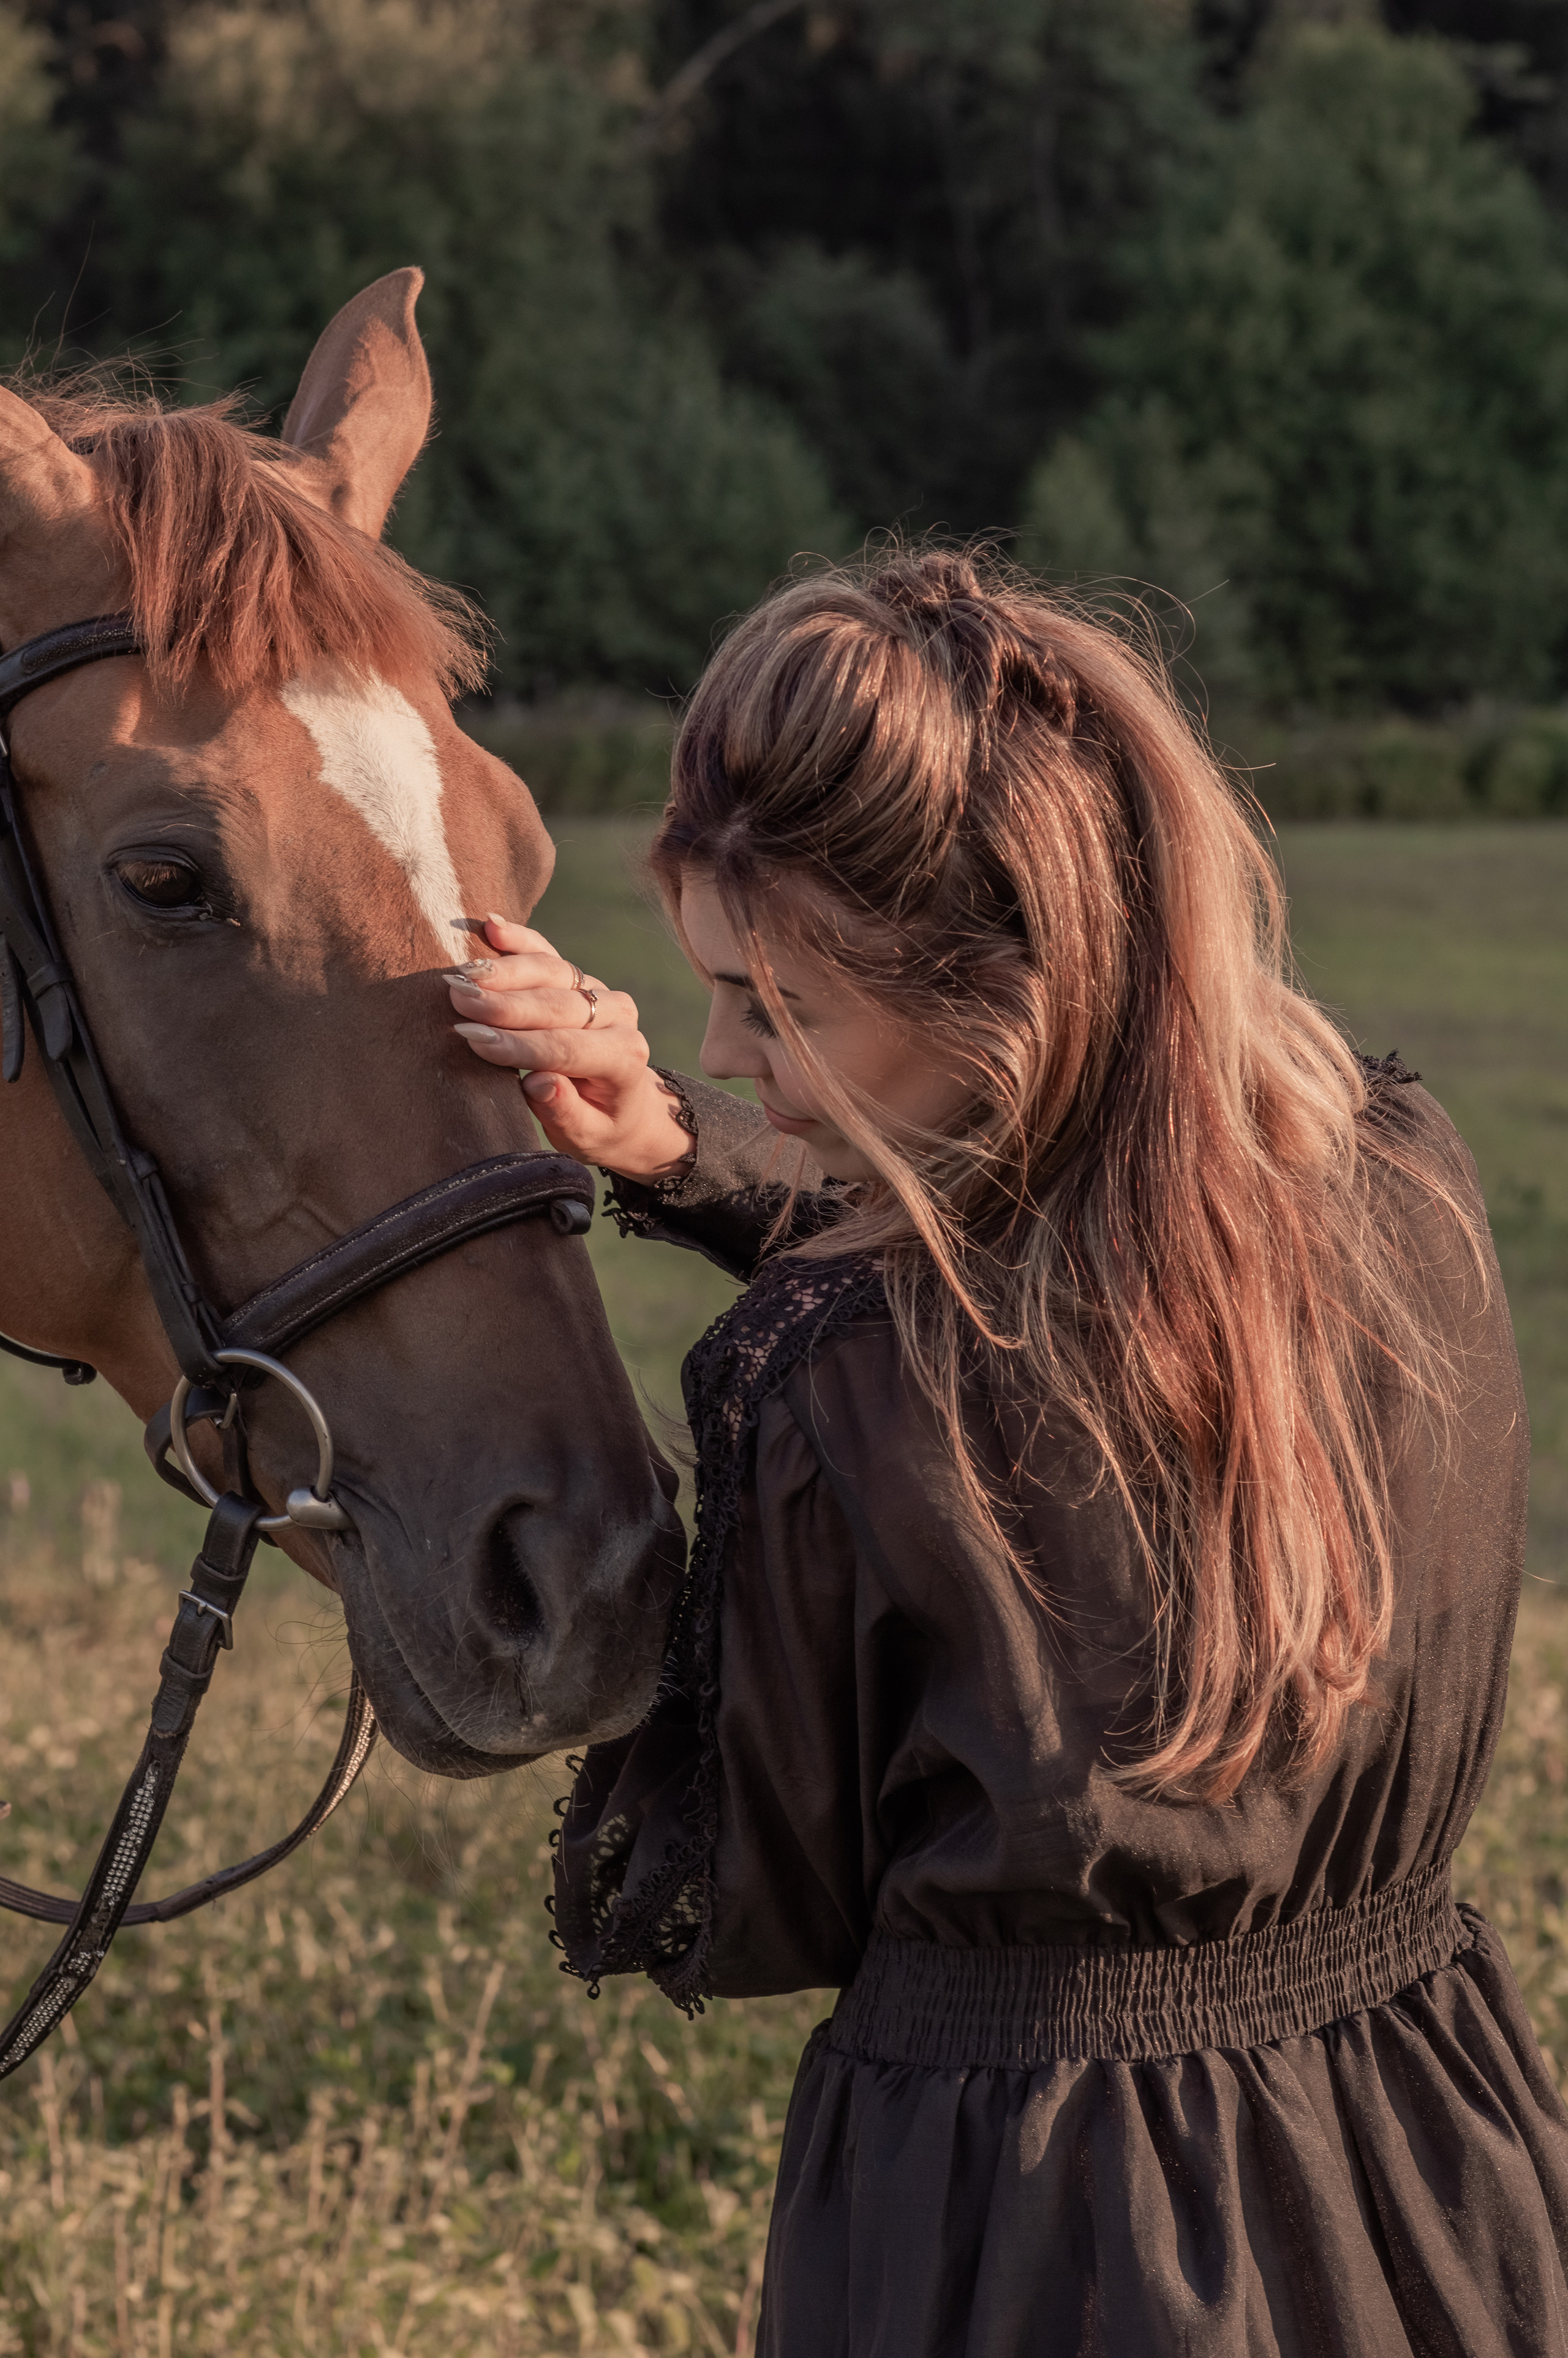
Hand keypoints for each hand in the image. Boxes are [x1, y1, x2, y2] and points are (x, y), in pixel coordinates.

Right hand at [446, 915, 694, 1180]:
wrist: (628, 1107)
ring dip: (504, 971)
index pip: (564, 1047)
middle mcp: (618, 1017)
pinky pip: (548, 953)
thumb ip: (565, 1112)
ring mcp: (599, 992)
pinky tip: (489, 925)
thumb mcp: (586, 1136)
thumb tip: (539, 1083)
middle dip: (502, 1004)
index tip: (471, 1040)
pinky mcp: (580, 979)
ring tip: (462, 975)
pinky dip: (520, 939)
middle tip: (456, 1000)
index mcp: (624, 1057)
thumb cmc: (600, 1126)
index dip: (516, 1044)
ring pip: (551, 972)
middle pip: (554, 1004)